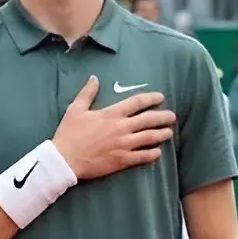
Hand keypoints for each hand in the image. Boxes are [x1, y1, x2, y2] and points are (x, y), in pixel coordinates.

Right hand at [52, 75, 176, 180]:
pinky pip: (142, 156)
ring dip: (161, 134)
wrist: (65, 159)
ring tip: (169, 132)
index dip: (151, 98)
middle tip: (172, 116)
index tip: (160, 97)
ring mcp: (124, 145)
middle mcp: (121, 128)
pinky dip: (152, 154)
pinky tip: (158, 152)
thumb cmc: (69, 133)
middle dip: (163, 117)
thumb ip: (87, 93)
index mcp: (111, 114)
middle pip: (148, 120)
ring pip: (149, 138)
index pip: (137, 103)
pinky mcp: (122, 160)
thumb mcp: (76, 109)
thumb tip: (94, 78)